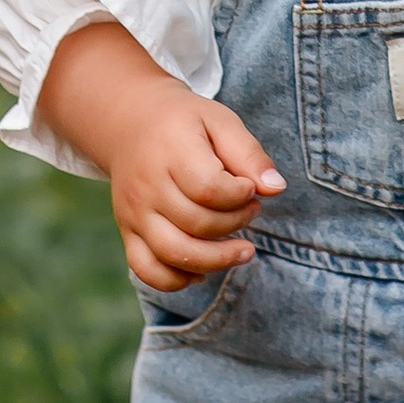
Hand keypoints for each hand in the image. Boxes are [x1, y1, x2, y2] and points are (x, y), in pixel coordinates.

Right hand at [40, 20, 285, 290]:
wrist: (131, 123)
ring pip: (173, 253)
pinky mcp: (127, 232)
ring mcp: (133, 213)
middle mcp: (146, 186)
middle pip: (196, 223)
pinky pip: (146, 269)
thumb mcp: (221, 122)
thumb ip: (250, 154)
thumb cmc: (185, 124)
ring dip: (216, 260)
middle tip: (252, 210)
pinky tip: (202, 271)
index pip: (209, 189)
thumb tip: (276, 188)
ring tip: (244, 250)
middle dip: (236, 223)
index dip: (240, 196)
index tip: (250, 188)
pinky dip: (176, 280)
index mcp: (170, 152)